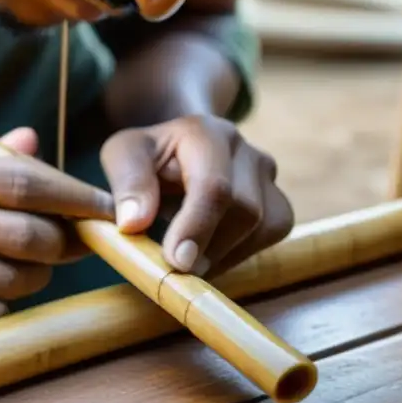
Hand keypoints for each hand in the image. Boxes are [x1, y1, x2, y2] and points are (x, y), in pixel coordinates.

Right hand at [0, 128, 113, 334]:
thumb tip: (34, 140)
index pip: (24, 184)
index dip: (75, 197)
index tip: (105, 208)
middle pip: (28, 237)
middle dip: (63, 243)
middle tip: (71, 242)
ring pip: (13, 280)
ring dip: (37, 274)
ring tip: (29, 263)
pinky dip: (2, 301)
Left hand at [100, 115, 293, 277]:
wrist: (177, 151)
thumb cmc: (148, 156)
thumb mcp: (123, 156)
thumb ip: (127, 182)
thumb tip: (134, 222)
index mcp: (204, 133)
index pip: (213, 185)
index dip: (197, 227)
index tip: (177, 262)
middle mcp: (244, 149)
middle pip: (245, 210)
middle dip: (209, 248)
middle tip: (174, 269)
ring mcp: (267, 174)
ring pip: (264, 226)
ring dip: (222, 254)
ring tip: (185, 255)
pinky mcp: (278, 200)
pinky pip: (272, 235)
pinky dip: (238, 253)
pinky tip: (207, 251)